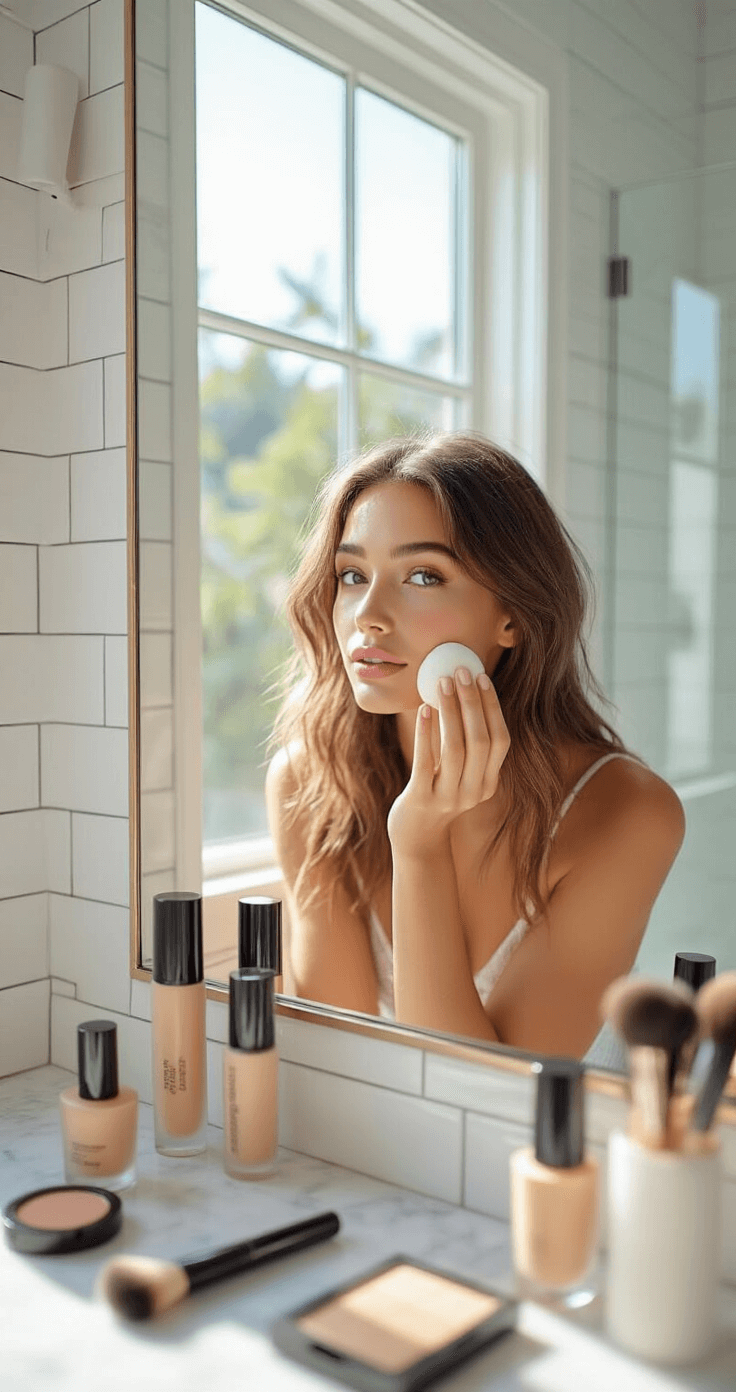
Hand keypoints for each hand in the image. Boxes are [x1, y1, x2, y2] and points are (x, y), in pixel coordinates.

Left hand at [387, 668, 510, 858]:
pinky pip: (425, 762)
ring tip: (442, 684)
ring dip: (450, 711)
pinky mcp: (421, 799)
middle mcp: (474, 792)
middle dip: (472, 702)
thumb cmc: (437, 793)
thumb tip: (461, 692)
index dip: (493, 708)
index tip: (482, 678)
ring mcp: (448, 798)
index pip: (500, 741)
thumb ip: (466, 744)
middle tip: (461, 672)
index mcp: (488, 783)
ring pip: (455, 749)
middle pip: (481, 741)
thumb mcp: (459, 773)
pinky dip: (426, 733)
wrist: (415, 837)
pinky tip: (424, 709)